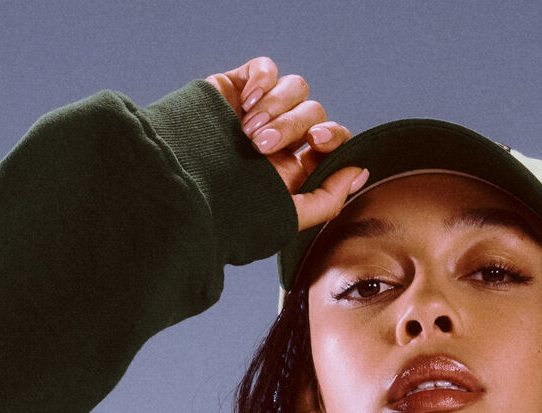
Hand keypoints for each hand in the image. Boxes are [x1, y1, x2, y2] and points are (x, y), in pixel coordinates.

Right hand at [204, 56, 368, 231]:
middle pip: (313, 113)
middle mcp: (279, 139)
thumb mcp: (285, 217)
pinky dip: (263, 81)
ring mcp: (259, 112)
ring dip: (276, 108)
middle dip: (291, 127)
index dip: (333, 136)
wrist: (181, 188)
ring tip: (249, 133)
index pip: (330, 141)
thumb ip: (327, 199)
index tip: (318, 143)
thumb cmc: (228, 211)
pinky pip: (266, 68)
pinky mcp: (237, 88)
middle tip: (262, 147)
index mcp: (293, 169)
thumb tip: (360, 172)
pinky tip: (247, 105)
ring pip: (294, 88)